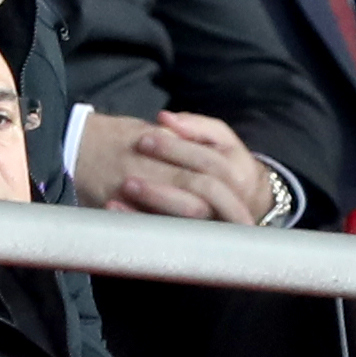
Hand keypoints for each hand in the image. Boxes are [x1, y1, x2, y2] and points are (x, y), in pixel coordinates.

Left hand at [123, 111, 273, 224]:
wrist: (241, 198)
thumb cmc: (223, 160)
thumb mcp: (219, 138)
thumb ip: (196, 126)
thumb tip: (164, 118)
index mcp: (235, 176)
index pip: (206, 162)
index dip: (174, 150)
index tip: (144, 138)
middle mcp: (227, 205)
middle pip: (193, 197)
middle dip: (158, 188)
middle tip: (126, 178)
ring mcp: (210, 225)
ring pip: (180, 220)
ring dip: (150, 207)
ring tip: (118, 193)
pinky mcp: (191, 238)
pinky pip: (164, 236)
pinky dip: (139, 221)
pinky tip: (114, 210)